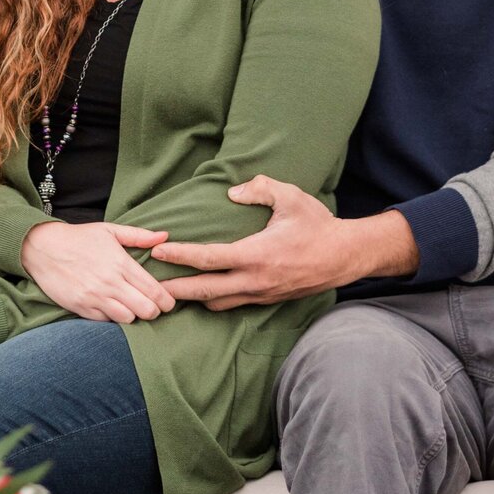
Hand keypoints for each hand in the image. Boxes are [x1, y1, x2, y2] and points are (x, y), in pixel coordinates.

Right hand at [22, 220, 176, 322]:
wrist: (43, 247)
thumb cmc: (79, 238)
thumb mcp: (110, 230)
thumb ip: (139, 236)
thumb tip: (165, 236)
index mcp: (121, 263)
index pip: (154, 290)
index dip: (166, 301)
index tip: (168, 303)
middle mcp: (110, 282)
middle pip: (145, 309)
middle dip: (153, 311)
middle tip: (151, 307)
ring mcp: (94, 297)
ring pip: (127, 319)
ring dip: (133, 316)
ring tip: (131, 308)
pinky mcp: (80, 307)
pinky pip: (105, 321)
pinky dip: (112, 318)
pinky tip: (112, 309)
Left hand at [156, 177, 416, 309]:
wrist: (345, 256)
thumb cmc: (317, 225)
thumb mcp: (291, 198)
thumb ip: (260, 189)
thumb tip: (232, 192)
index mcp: (257, 255)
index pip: (209, 258)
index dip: (180, 255)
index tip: (158, 251)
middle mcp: (255, 280)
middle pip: (204, 291)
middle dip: (174, 289)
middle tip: (147, 287)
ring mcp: (261, 294)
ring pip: (217, 303)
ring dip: (194, 298)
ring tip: (170, 291)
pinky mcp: (268, 300)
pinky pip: (234, 304)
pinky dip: (215, 300)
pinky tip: (203, 294)